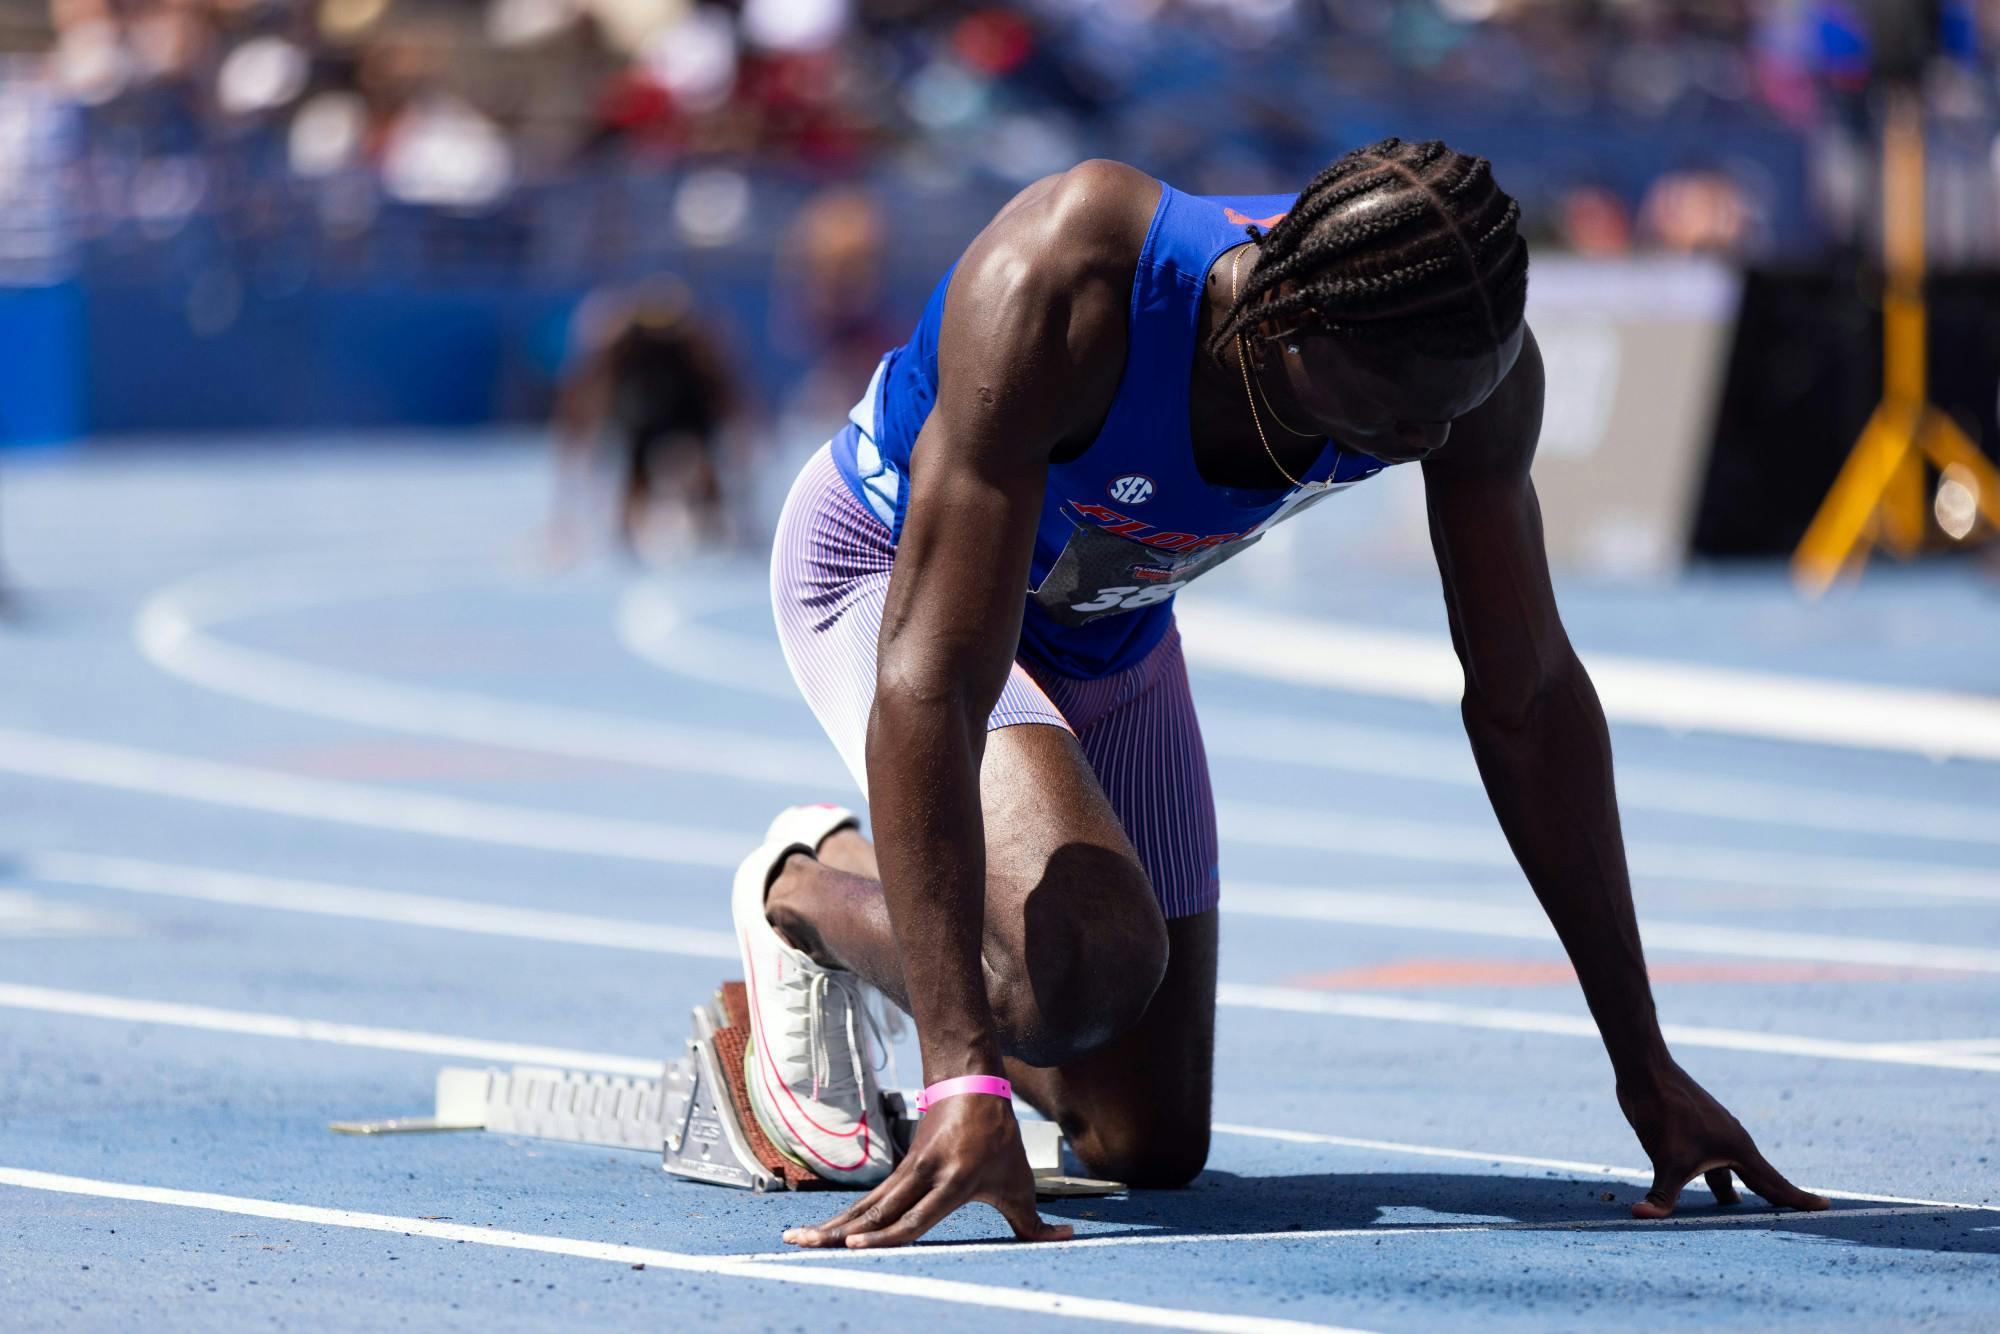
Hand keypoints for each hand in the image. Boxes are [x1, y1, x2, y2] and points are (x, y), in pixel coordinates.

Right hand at [782, 1094, 1073, 1248]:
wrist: (972, 1085)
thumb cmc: (1000, 1141)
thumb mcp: (1021, 1183)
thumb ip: (1037, 1222)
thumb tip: (1070, 1238)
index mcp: (953, 1182)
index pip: (915, 1216)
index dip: (887, 1234)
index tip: (858, 1244)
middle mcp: (924, 1177)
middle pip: (876, 1211)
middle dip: (840, 1232)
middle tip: (804, 1245)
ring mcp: (906, 1172)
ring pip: (864, 1205)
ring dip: (829, 1225)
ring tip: (795, 1240)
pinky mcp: (898, 1171)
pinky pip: (867, 1200)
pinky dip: (841, 1218)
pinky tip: (818, 1232)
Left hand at [1617, 1063, 1830, 1218]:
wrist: (1646, 1072)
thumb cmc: (1663, 1112)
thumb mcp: (1665, 1160)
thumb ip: (1661, 1195)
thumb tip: (1641, 1218)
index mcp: (1738, 1150)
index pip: (1775, 1183)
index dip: (1799, 1199)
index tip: (1826, 1207)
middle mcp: (1732, 1141)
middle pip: (1758, 1179)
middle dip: (1772, 1199)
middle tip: (1792, 1219)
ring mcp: (1714, 1133)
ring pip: (1730, 1170)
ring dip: (1734, 1190)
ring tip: (1737, 1209)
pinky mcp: (1694, 1129)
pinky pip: (1712, 1160)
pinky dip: (1715, 1177)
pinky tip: (1707, 1182)